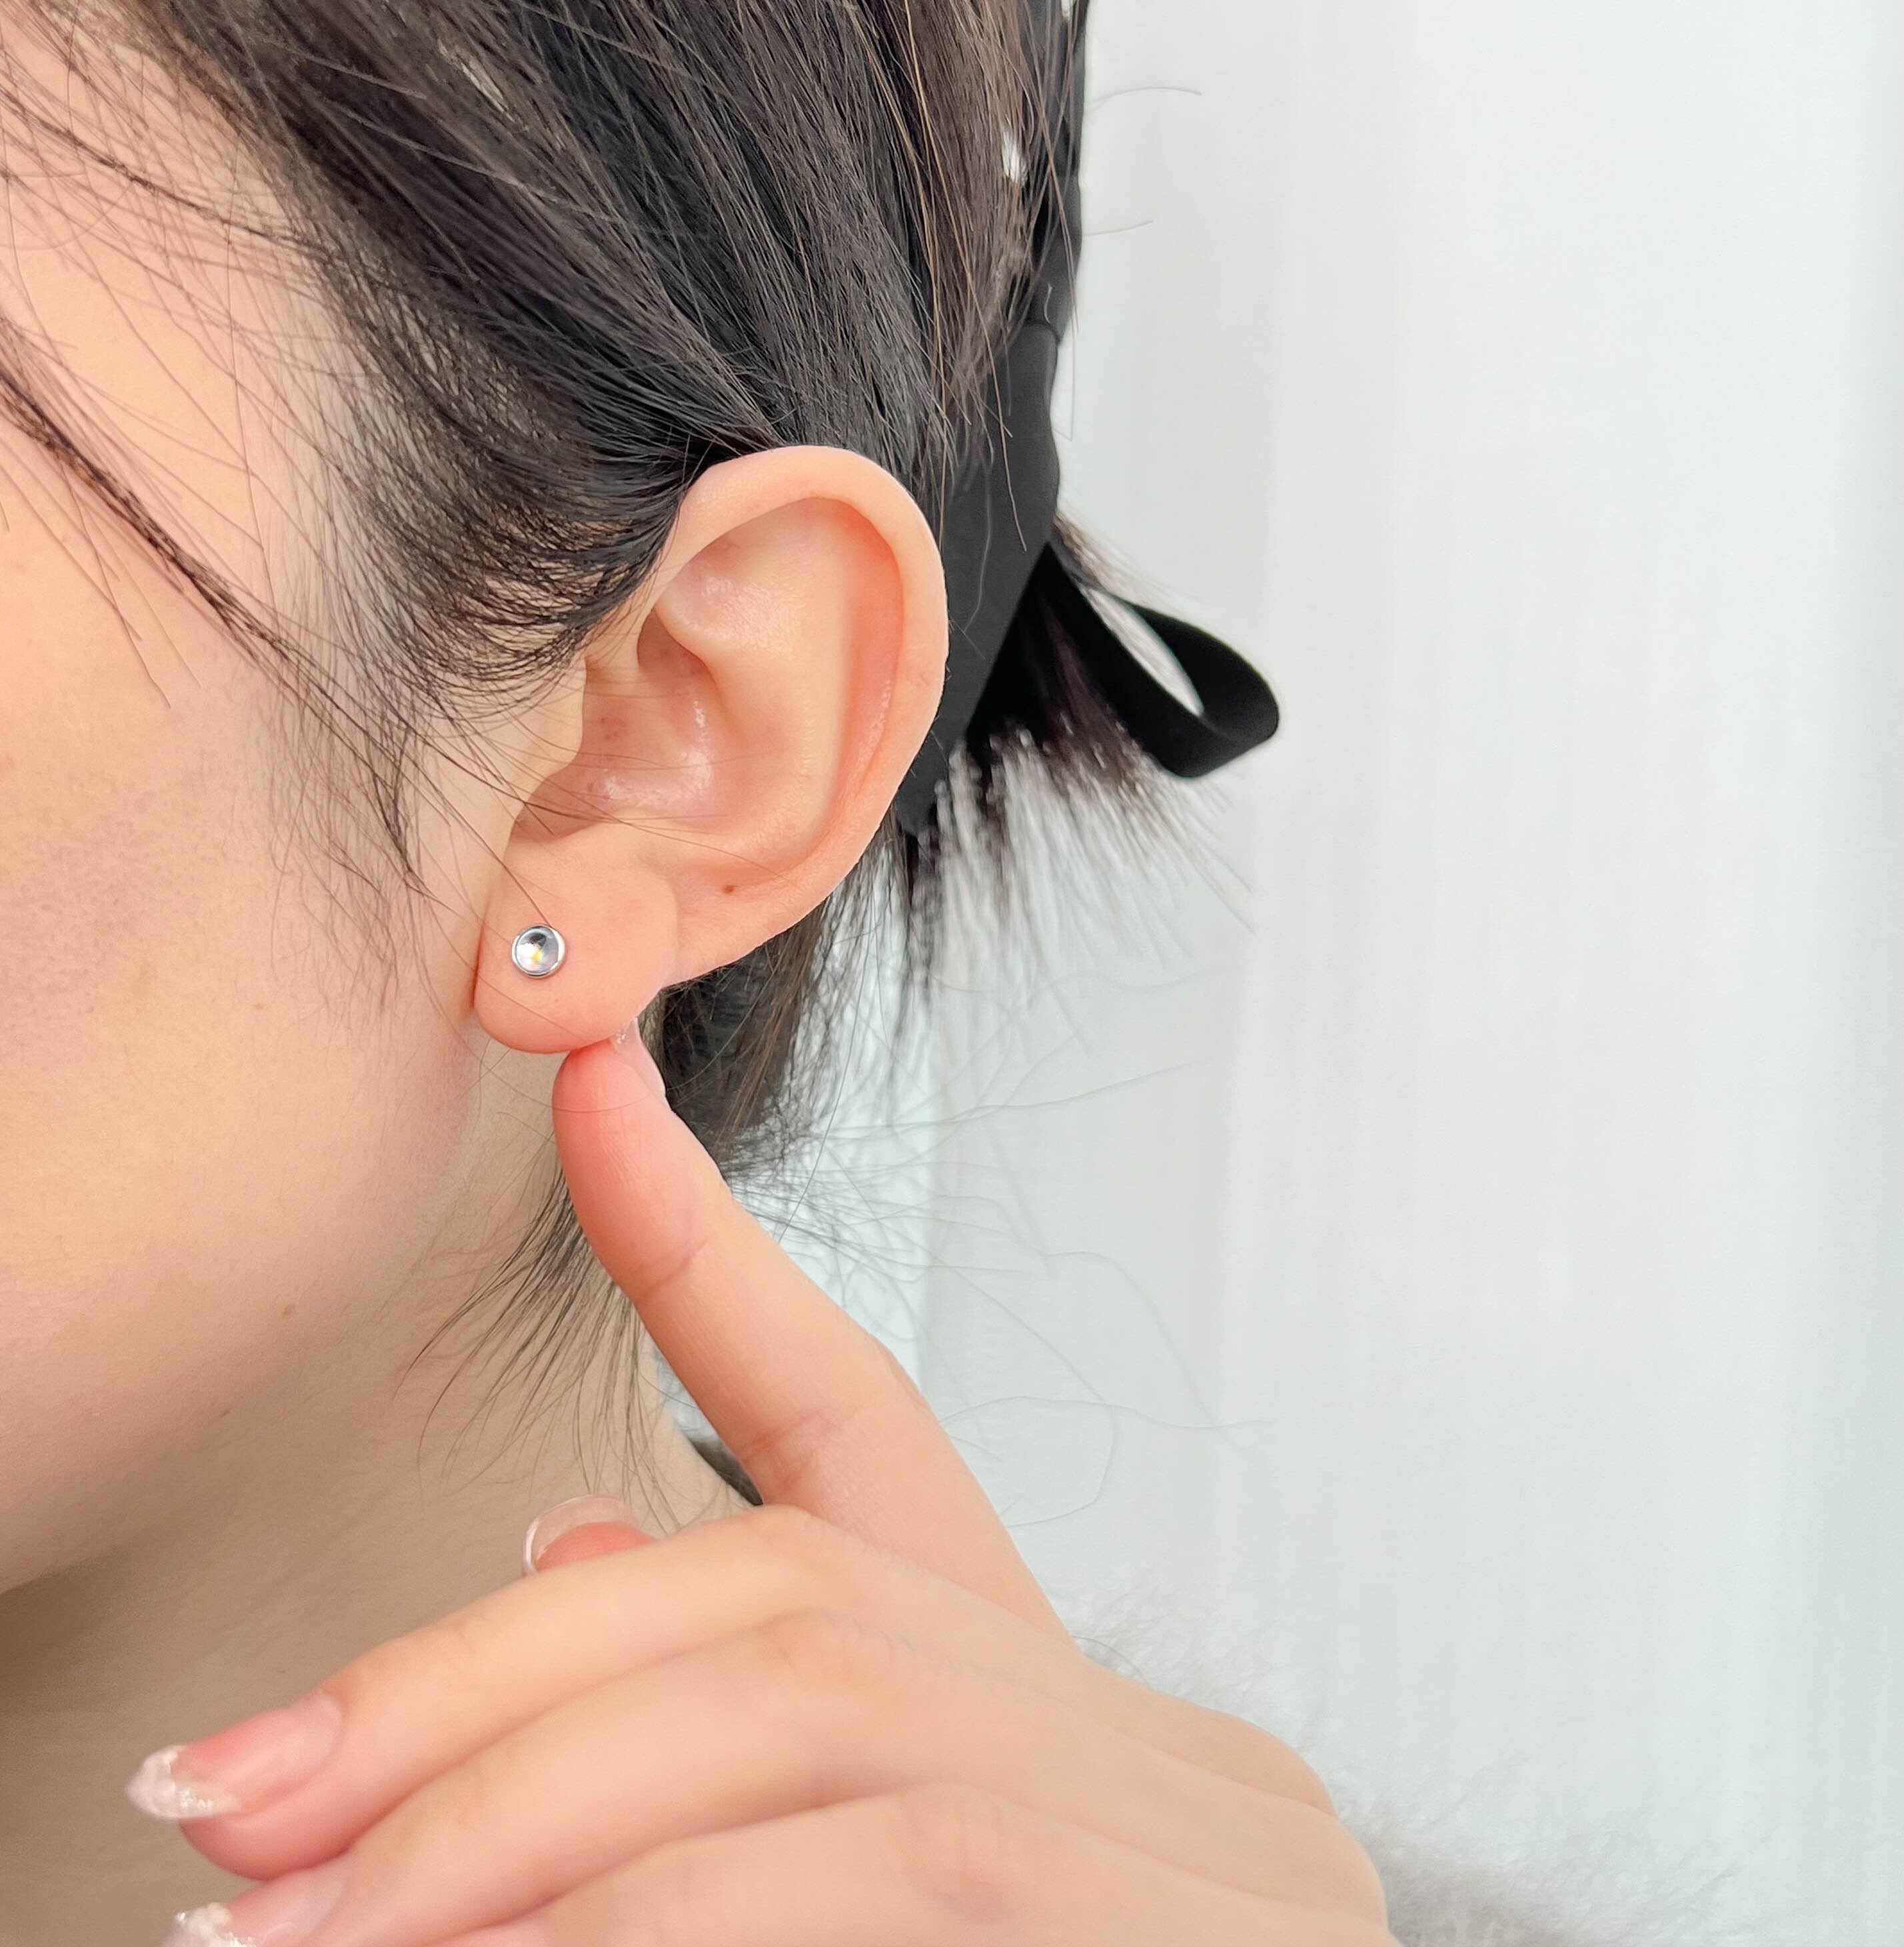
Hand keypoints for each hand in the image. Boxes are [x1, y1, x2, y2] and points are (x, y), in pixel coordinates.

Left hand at [156, 1035, 1393, 1945]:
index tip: (585, 1080)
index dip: (707, 1245)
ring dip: (508, 1826)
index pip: (869, 1430)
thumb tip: (557, 1532)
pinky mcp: (1200, 1939)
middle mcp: (1160, 1746)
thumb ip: (729, 1737)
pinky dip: (633, 1930)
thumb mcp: (874, 1890)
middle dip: (476, 1691)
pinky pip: (875, 1884)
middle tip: (232, 1795)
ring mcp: (1207, 1845)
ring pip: (805, 1715)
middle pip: (785, 1599)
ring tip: (300, 1932)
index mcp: (1060, 1715)